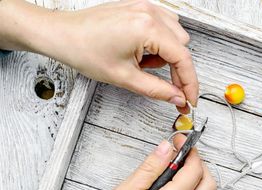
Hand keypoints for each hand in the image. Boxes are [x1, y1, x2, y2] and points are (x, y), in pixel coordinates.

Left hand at [0, 0, 197, 112]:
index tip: (190, 100)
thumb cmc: (84, 50)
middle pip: (182, 47)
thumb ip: (157, 90)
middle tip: (167, 88)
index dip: (190, 83)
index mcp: (147, 28)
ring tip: (143, 64)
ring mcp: (145, 7)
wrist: (62, 35)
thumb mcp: (125, 78)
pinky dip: (160, 42)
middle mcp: (149, 13)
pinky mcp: (139, 7)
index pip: (182, 59)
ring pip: (176, 36)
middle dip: (177, 70)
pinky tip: (142, 51)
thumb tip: (178, 98)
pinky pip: (164, 25)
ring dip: (167, 55)